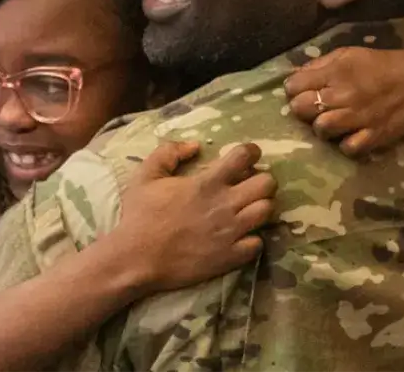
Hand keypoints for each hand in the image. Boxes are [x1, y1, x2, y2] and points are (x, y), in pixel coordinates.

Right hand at [115, 141, 275, 292]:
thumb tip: (194, 145)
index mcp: (208, 182)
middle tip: (248, 185)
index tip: (247, 156)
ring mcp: (231, 232)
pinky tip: (240, 236)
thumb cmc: (140, 216)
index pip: (246, 155)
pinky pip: (258, 243)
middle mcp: (226, 205)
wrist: (135, 259)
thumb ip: (169, 153)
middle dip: (261, 180)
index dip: (251, 151)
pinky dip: (253, 239)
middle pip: (267, 183)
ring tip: (247, 209)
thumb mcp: (146, 175)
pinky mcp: (231, 257)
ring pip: (268, 211)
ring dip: (260, 207)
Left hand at [284, 46, 403, 156]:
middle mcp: (343, 95)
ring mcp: (358, 118)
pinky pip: (347, 148)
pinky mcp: (373, 136)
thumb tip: (294, 76)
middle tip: (314, 108)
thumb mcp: (347, 54)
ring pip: (321, 129)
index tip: (302, 91)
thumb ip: (319, 64)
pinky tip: (350, 135)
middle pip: (301, 109)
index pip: (294, 86)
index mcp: (335, 72)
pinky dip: (346, 144)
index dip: (294, 89)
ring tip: (332, 122)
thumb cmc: (379, 65)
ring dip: (322, 127)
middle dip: (302, 108)